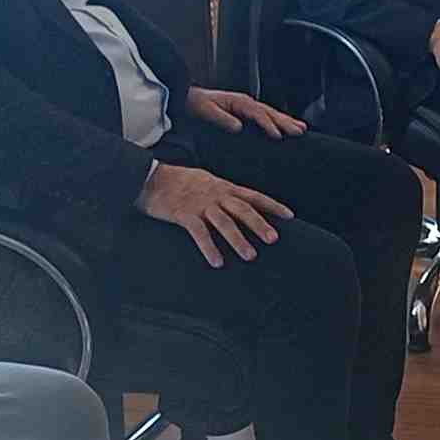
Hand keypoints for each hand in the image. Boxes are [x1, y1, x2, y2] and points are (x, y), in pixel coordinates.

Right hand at [137, 164, 293, 267]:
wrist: (149, 177)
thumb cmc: (180, 181)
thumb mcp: (207, 180)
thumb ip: (225, 191)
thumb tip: (242, 202)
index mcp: (224, 187)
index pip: (253, 196)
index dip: (272, 205)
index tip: (290, 216)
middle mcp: (215, 194)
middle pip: (242, 210)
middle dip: (259, 224)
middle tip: (274, 239)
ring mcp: (200, 205)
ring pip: (224, 223)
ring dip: (238, 240)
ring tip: (251, 256)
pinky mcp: (183, 215)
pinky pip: (199, 233)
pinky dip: (209, 248)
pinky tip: (218, 262)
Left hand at [184, 88, 307, 139]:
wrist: (188, 98)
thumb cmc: (196, 104)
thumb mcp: (205, 110)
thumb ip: (221, 118)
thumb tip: (238, 127)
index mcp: (238, 102)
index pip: (258, 114)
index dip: (268, 124)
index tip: (277, 136)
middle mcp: (246, 102)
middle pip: (270, 112)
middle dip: (286, 122)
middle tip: (299, 132)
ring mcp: (248, 106)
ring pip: (272, 114)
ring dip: (287, 121)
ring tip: (302, 129)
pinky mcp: (247, 112)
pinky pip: (267, 116)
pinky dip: (279, 121)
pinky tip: (288, 126)